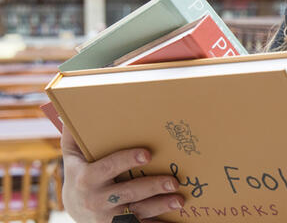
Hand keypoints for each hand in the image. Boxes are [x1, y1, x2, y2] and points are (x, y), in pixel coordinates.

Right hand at [61, 126, 183, 221]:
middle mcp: (97, 200)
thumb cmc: (79, 172)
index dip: (127, 160)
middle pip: (129, 192)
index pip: (109, 167)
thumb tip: (70, 111)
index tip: (147, 154)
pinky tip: (174, 220)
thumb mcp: (72, 155)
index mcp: (87, 178)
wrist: (74, 208)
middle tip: (174, 181)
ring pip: (137, 212)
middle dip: (152, 186)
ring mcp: (108, 217)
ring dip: (160, 206)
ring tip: (180, 199)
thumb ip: (73, 135)